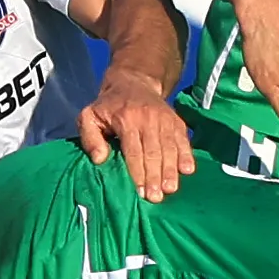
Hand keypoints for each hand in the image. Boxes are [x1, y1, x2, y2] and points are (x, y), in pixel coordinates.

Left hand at [79, 69, 196, 200]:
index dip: (138, 172)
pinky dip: (187, 155)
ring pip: (170, 147)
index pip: (133, 150)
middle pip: (153, 152)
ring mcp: (164, 119)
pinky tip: (188, 171)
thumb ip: (90, 137)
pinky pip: (183, 140)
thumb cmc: (108, 106)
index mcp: (126, 119)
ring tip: (171, 189)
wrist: (134, 82)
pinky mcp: (176, 121)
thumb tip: (100, 159)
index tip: (141, 192)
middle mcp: (148, 119)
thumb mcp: (89, 116)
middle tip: (156, 197)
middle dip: (156, 176)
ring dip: (171, 170)